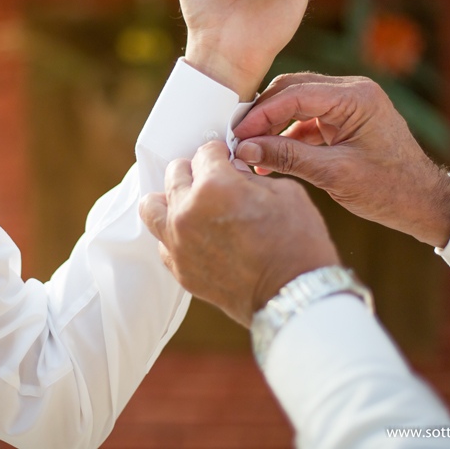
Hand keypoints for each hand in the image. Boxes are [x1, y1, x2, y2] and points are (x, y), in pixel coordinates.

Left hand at [139, 141, 338, 327]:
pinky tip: (196, 234)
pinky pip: (162, 241)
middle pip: (174, 174)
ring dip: (171, 198)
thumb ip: (248, 177)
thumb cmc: (297, 244)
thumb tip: (232, 173)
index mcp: (214, 186)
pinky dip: (174, 233)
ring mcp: (178, 243)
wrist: (293, 297)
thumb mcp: (284, 192)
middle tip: (211, 179)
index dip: (219, 153)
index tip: (225, 159)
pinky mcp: (179, 269)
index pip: (204, 153)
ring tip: (190, 203)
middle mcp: (188, 212)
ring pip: (152, 206)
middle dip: (195, 171)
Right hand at [233, 74, 449, 247]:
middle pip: (293, 90)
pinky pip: (307, 120)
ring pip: (296, 103)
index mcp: (356, 97)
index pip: (295, 94)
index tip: (238, 134)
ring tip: (250, 151)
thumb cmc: (388, 189)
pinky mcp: (344, 120)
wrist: (422, 203)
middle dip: (263, 114)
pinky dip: (287, 137)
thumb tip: (246, 149)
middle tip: (238, 138)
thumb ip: (287, 157)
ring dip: (272, 126)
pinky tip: (269, 158)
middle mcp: (353, 91)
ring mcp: (349, 104)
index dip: (261, 114)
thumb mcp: (333, 174)